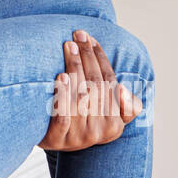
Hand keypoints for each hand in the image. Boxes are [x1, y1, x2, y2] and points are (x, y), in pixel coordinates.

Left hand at [37, 30, 143, 151]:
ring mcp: (79, 137)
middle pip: (95, 86)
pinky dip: (63, 95)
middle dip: (87, 57)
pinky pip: (63, 116)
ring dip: (75, 68)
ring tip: (69, 47)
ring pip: (81, 97)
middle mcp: (100, 132)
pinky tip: (61, 76)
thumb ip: (124, 105)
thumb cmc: (82, 121)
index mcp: (115, 124)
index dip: (101, 59)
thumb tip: (123, 91)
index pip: (110, 83)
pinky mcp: (59, 139)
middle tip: (78, 35)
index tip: (91, 39)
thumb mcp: (106, 114)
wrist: (53, 142)